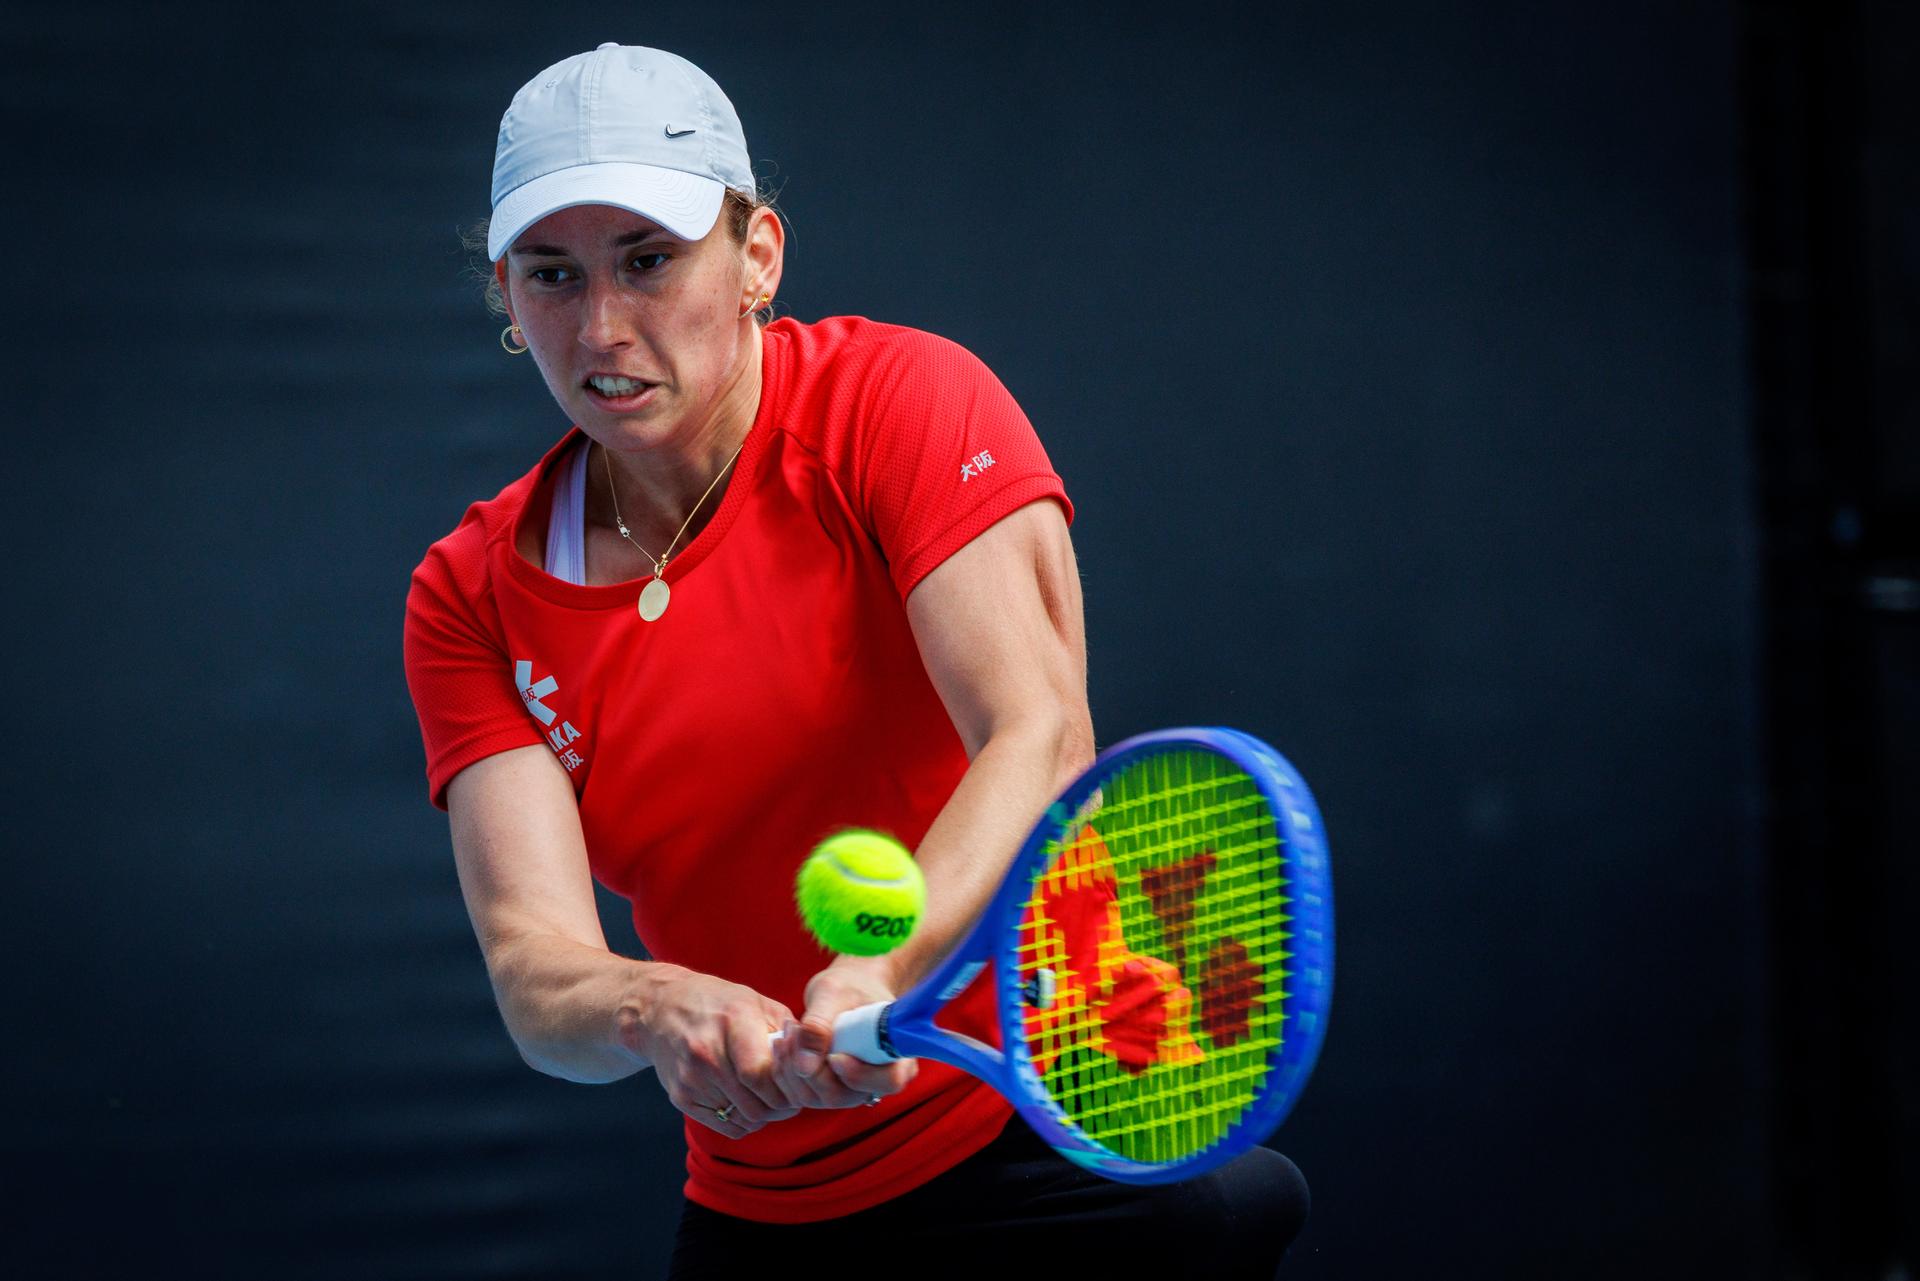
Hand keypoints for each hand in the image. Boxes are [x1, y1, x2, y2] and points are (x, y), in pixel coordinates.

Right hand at [625, 965, 801, 1139]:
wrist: (659, 1009)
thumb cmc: (718, 1004)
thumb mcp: (756, 1002)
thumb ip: (787, 1032)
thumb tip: (815, 1062)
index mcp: (731, 1022)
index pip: (762, 1074)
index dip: (788, 1087)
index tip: (799, 1083)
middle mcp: (706, 1053)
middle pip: (756, 1103)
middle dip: (781, 1105)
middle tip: (790, 1096)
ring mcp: (690, 1078)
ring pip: (745, 1119)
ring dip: (765, 1114)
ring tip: (769, 1095)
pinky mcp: (680, 1097)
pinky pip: (726, 1126)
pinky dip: (744, 1121)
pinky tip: (746, 1100)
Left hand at [771, 955, 918, 1108]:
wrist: (845, 990)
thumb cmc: (849, 985)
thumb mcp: (832, 994)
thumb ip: (818, 1026)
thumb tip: (805, 1066)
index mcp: (898, 1053)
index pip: (889, 1080)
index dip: (860, 1075)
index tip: (834, 1055)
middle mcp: (879, 1078)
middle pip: (845, 1096)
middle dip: (811, 1070)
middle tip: (793, 1033)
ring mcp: (853, 1088)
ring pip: (819, 1099)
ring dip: (793, 1070)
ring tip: (786, 1033)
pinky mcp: (830, 1088)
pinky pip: (805, 1094)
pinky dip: (787, 1072)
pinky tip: (783, 1043)